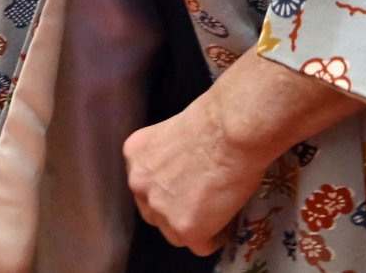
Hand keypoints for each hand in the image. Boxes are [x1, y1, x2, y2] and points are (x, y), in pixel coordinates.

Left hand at [124, 77, 268, 255]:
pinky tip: (228, 218)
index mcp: (134, 155)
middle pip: (155, 211)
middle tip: (202, 200)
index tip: (186, 185)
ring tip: (218, 208)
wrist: (231, 129)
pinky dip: (217, 235)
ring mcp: (161, 210)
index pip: (145, 185)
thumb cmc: (213, 119)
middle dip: (176, 208)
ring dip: (195, 224)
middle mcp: (139, 184)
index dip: (168, 188)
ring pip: (175, 232)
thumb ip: (168, 157)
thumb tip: (182, 171)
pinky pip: (202, 245)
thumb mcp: (173, 131)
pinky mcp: (186, 229)